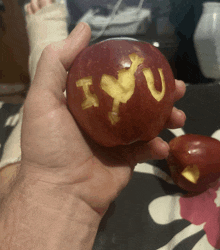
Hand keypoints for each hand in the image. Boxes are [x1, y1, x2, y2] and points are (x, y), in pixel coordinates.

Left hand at [19, 23, 185, 214]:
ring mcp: (117, 140)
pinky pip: (147, 149)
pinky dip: (157, 146)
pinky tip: (161, 145)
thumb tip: (84, 29)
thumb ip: (57, 62)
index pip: (111, 80)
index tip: (149, 63)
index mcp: (85, 104)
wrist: (62, 192)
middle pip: (135, 100)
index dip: (131, 70)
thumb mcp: (43, 99)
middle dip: (158, 93)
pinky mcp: (127, 159)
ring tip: (178, 115)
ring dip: (166, 117)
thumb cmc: (50, 145)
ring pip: (147, 123)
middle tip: (175, 88)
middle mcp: (102, 119)